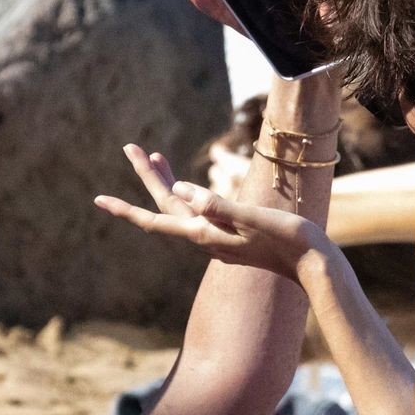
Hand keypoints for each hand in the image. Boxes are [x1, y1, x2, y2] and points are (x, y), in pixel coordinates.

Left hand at [94, 144, 325, 278]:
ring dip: (168, 182)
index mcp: (206, 233)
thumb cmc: (290, 240)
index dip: (126, 209)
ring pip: (184, 208)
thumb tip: (182, 189)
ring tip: (157, 155)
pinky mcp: (234, 237)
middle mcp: (208, 238)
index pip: (156, 219)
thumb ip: (218, 204)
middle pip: (167, 205)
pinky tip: (192, 188)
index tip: (98, 200)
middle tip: (133, 147)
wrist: (316, 267)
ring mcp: (221, 239)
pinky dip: (189, 194)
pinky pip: (201, 213)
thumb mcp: (254, 216)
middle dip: (149, 177)